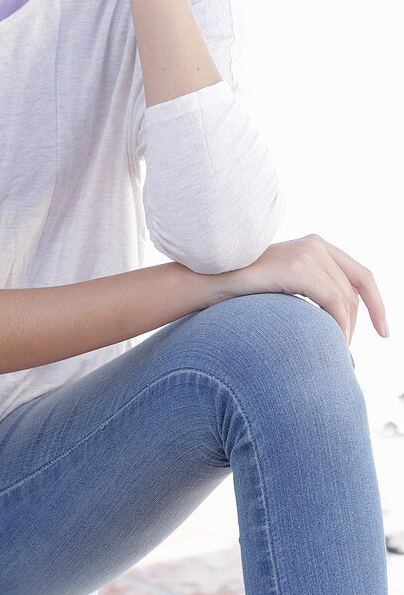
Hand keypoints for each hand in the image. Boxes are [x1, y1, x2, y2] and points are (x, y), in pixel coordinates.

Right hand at [219, 234, 388, 345]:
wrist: (209, 281)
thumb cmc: (244, 288)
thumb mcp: (285, 281)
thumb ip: (313, 286)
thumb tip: (342, 315)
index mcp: (316, 244)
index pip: (361, 276)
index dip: (377, 305)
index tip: (384, 332)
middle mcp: (315, 244)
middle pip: (355, 291)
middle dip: (358, 323)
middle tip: (346, 351)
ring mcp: (306, 253)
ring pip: (345, 299)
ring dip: (346, 330)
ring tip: (334, 351)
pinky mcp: (296, 268)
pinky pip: (333, 302)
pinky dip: (338, 325)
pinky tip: (333, 341)